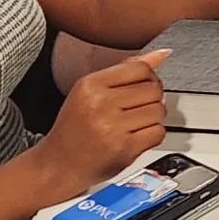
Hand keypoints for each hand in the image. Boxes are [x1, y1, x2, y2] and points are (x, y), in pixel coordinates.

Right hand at [30, 51, 167, 201]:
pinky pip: (158, 132)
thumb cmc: (74, 128)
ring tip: (132, 124)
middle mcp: (100, 104)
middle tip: (135, 109)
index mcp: (90, 85)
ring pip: (159, 110)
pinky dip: (152, 135)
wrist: (58, 164)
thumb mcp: (90, 92)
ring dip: (152, 118)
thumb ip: (124, 71)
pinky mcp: (124, 148)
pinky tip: (135, 136)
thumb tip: (160, 54)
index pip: (140, 69)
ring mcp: (113, 127)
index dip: (148, 78)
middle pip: (153, 89)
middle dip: (151, 99)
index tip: (142, 87)